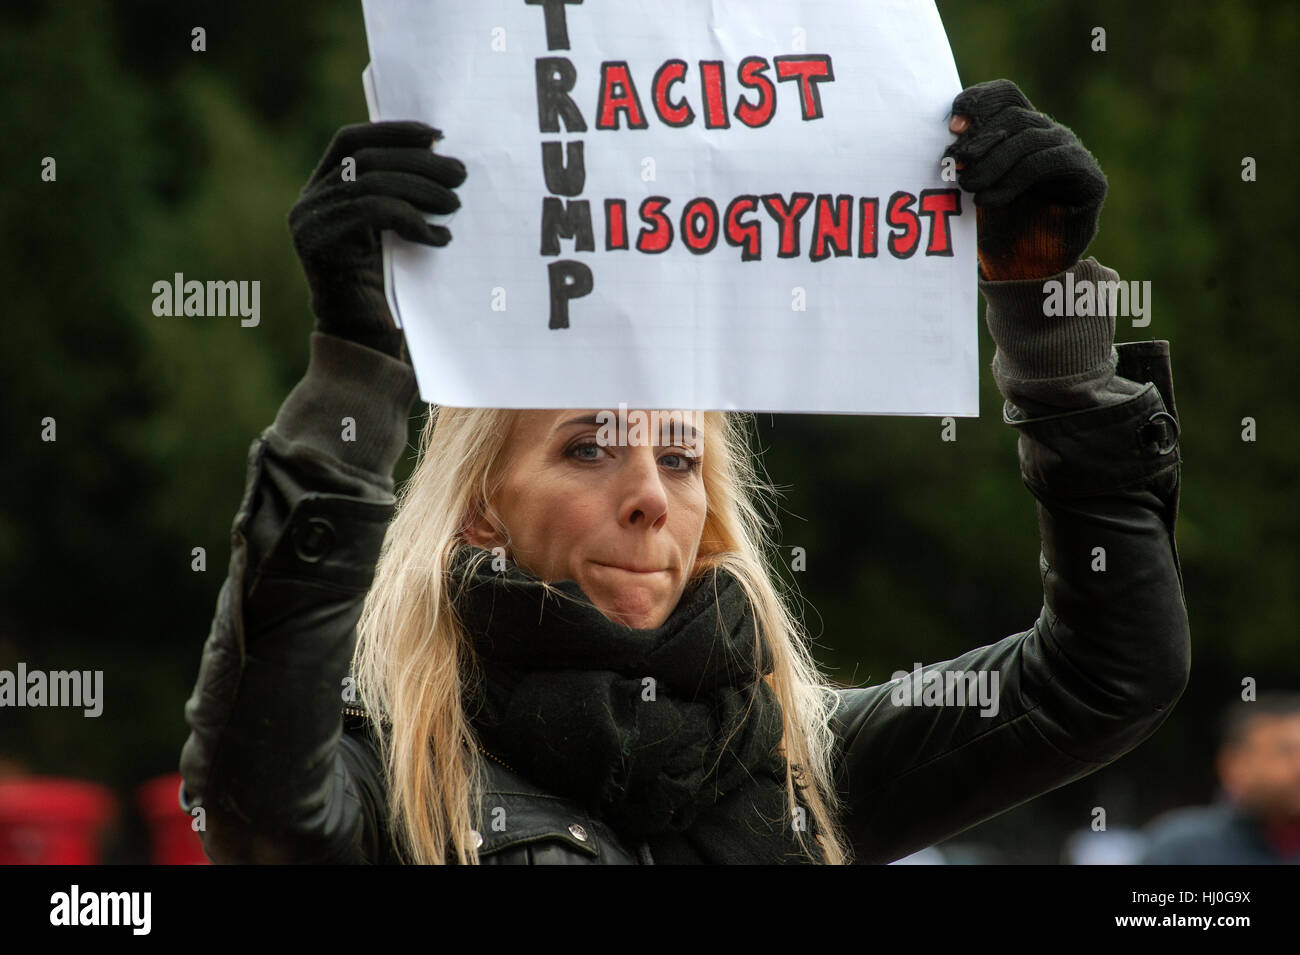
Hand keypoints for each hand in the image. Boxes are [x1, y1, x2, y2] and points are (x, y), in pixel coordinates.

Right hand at [288, 121, 466, 357]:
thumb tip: (441, 157)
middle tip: (461, 174)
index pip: (352, 140)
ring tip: (455, 205)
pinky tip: (440, 238)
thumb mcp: (395, 233)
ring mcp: (308, 222)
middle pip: (366, 158)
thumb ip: (399, 195)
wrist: (366, 346)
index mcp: (321, 191)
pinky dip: (412, 219)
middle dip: (418, 162)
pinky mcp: (318, 243)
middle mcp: (308, 202)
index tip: (437, 135)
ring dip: (421, 189)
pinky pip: (372, 212)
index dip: (393, 131)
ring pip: (370, 182)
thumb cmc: (390, 291)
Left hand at [943, 79, 1106, 280]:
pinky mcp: (1087, 175)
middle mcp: (1047, 133)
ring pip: (1028, 138)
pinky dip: (1013, 180)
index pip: (1004, 94)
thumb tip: (942, 137)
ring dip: (991, 163)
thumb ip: (963, 162)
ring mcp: (1070, 151)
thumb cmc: (997, 226)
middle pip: (1013, 115)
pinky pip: (1048, 162)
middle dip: (979, 140)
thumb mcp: (972, 189)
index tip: (952, 125)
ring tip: (968, 188)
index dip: (979, 101)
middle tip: (952, 165)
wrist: (1030, 268)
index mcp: (1019, 129)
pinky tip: (989, 201)